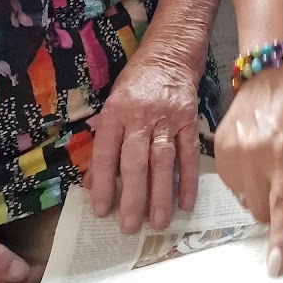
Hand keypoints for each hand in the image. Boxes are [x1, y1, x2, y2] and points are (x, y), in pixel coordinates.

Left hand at [88, 51, 201, 231]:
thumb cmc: (135, 83)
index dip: (102, 183)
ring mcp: (168, 119)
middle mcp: (141, 116)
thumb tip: (94, 184)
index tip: (100, 210)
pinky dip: (189, 179)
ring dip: (161, 195)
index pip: (106, 153)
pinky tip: (185, 202)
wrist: (170, 55)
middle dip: (132, 197)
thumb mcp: (112, 105)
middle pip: (135, 162)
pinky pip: (189, 154)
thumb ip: (105, 143)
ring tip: (159, 223)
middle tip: (129, 227)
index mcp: (115, 112)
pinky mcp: (189, 121)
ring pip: (162, 162)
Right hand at [213, 64, 282, 276]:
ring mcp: (233, 152)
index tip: (276, 266)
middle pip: (260, 210)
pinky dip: (242, 179)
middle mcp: (255, 156)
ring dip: (256, 193)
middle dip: (273, 208)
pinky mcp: (218, 146)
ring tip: (267, 164)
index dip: (280, 239)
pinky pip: (230, 182)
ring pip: (243, 198)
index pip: (282, 206)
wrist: (270, 71)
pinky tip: (252, 158)